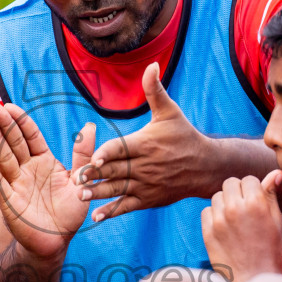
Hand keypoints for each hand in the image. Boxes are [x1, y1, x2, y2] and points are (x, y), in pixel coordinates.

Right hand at [0, 100, 92, 262]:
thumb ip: (83, 155)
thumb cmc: (70, 212)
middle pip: (13, 141)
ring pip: (3, 157)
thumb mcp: (81, 181)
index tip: (9, 105)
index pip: (30, 135)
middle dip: (3, 123)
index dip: (20, 120)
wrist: (58, 242)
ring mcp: (16, 183)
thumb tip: (90, 126)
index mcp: (44, 160)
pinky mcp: (8, 201)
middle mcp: (27, 169)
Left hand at [82, 62, 211, 222]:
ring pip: (118, 190)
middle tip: (75, 178)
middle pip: (116, 171)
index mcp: (146, 144)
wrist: (206, 167)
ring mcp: (146, 185)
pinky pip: (127, 206)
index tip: (95, 159)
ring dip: (99, 194)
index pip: (123, 149)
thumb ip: (155, 90)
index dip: (108, 154)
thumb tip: (152, 64)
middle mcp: (145, 166)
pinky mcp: (148, 199)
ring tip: (80, 196)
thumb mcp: (171, 112)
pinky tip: (96, 217)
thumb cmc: (185, 136)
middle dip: (95, 175)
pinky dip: (112, 212)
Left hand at [201, 172, 281, 281]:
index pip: (249, 179)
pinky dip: (214, 215)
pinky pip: (206, 211)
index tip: (256, 200)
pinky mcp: (207, 232)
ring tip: (234, 218)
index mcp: (256, 204)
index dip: (254, 189)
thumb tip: (275, 173)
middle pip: (230, 183)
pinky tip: (224, 226)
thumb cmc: (271, 251)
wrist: (254, 279)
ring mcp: (219, 220)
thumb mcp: (277, 222)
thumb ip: (272, 196)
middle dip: (238, 191)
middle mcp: (235, 208)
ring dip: (225, 202)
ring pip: (217, 196)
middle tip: (245, 206)